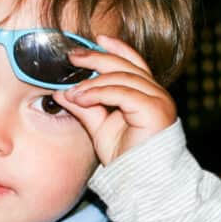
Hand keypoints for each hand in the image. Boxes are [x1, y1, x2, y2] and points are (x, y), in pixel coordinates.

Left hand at [54, 35, 177, 165]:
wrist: (141, 182)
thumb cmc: (126, 157)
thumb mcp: (99, 127)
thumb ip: (85, 107)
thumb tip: (62, 91)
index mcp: (146, 94)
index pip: (132, 62)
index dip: (115, 49)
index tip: (95, 40)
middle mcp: (156, 94)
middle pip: (125, 65)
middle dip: (97, 58)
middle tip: (72, 56)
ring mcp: (158, 100)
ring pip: (122, 78)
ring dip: (92, 82)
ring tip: (71, 91)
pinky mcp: (154, 110)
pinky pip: (122, 93)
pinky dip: (98, 93)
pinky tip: (81, 98)